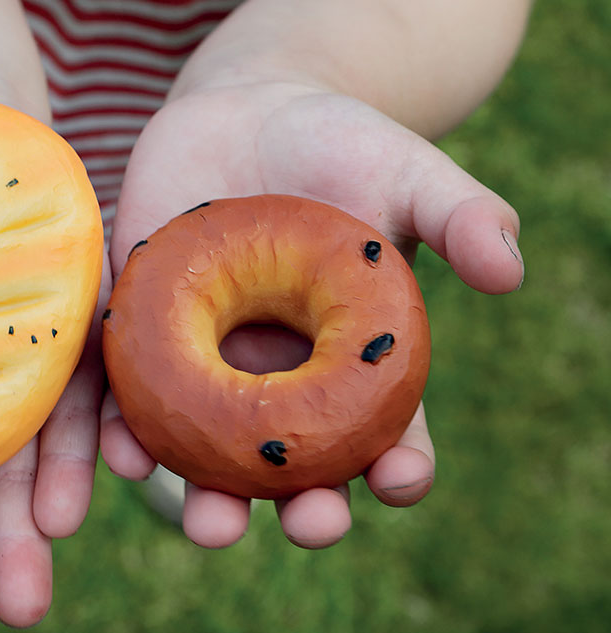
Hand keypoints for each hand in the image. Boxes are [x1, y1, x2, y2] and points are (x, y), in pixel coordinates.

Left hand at [102, 81, 522, 549]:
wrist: (243, 109)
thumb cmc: (337, 146)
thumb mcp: (403, 171)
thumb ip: (458, 214)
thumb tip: (509, 269)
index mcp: (352, 359)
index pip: (385, 432)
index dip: (399, 465)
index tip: (400, 480)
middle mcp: (280, 377)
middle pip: (295, 465)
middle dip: (303, 506)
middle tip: (309, 524)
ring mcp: (209, 362)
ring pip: (209, 450)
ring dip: (208, 495)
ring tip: (211, 522)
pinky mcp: (146, 333)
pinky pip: (134, 394)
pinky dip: (128, 430)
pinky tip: (123, 452)